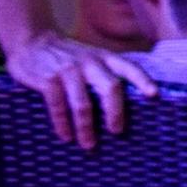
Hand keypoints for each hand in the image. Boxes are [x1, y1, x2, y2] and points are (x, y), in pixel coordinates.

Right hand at [7, 31, 156, 149]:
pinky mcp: (49, 79)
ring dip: (86, 127)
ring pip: (83, 103)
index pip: (129, 67)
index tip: (154, 95)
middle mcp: (90, 62)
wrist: (32, 41)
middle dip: (115, 112)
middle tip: (117, 132)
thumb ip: (104, 72)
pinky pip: (58, 106)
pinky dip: (62, 124)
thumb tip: (123, 103)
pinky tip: (66, 136)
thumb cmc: (67, 56)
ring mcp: (69, 71)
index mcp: (104, 58)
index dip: (143, 80)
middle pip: (110, 87)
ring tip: (89, 144)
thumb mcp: (90, 57)